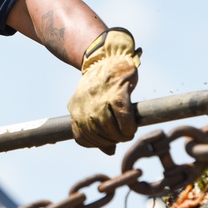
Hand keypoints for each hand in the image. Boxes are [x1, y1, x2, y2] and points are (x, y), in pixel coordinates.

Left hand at [67, 28, 140, 152]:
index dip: (97, 144)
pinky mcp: (118, 93)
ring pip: (111, 130)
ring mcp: (101, 99)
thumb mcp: (92, 104)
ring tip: (127, 133)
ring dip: (121, 137)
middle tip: (121, 137)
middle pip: (98, 136)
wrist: (107, 56)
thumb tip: (109, 151)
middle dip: (112, 140)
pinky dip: (129, 128)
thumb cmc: (102, 84)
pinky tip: (132, 127)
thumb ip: (98, 127)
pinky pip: (124, 119)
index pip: (82, 138)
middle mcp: (85, 105)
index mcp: (75, 108)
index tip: (108, 142)